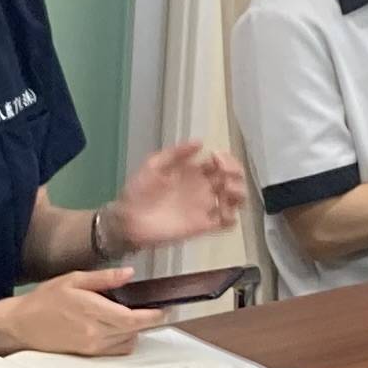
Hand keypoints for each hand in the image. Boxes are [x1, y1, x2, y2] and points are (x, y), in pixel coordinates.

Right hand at [0, 272, 151, 357]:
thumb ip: (103, 278)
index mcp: (92, 311)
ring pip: (127, 343)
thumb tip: (128, 273)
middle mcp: (94, 333)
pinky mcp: (88, 354)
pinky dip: (123, 340)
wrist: (21, 325)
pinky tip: (117, 327)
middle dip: (147, 321)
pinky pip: (115, 350)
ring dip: (135, 331)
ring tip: (131, 316)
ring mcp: (92, 347)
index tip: (164, 309)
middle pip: (133, 331)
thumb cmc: (45, 300)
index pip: (131, 318)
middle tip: (152, 309)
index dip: (152, 316)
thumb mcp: (73, 279)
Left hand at [110, 142, 246, 247]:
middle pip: (233, 178)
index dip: (225, 158)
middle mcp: (203, 188)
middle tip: (224, 174)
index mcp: (193, 172)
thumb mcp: (153, 165)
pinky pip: (227, 223)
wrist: (128, 220)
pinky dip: (232, 217)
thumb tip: (201, 142)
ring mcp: (205, 207)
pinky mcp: (203, 226)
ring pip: (235, 199)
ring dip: (238, 193)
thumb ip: (176, 153)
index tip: (216, 159)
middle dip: (236, 173)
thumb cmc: (138, 191)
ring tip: (226, 192)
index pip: (220, 162)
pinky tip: (223, 211)